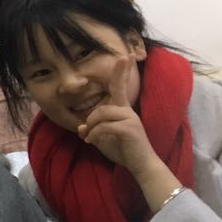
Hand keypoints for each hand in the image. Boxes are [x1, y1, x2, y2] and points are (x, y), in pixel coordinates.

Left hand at [79, 57, 159, 175]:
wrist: (141, 165)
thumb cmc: (124, 151)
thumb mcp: (104, 139)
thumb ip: (93, 130)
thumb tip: (81, 127)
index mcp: (123, 111)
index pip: (120, 87)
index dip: (122, 71)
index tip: (126, 55)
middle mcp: (128, 111)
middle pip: (105, 102)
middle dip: (97, 109)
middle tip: (92, 119)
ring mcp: (130, 119)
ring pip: (102, 113)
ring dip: (92, 126)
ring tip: (89, 137)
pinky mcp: (129, 129)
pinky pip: (105, 126)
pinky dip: (95, 134)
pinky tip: (92, 142)